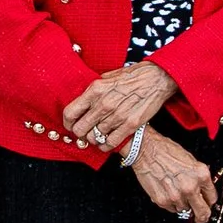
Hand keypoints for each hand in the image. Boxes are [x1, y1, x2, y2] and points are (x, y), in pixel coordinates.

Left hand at [63, 61, 177, 151]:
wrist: (155, 78)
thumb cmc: (131, 77)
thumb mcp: (106, 77)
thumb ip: (93, 92)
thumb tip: (81, 104)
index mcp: (95, 90)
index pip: (70, 112)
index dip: (67, 123)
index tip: (70, 125)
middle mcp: (104, 104)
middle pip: (80, 129)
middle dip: (80, 133)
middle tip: (84, 132)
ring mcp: (117, 116)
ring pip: (94, 138)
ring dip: (94, 139)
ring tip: (98, 135)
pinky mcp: (130, 125)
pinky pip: (110, 143)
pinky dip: (105, 146)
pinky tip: (106, 142)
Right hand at [129, 130, 216, 222]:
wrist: (146, 150)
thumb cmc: (166, 151)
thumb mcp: (190, 160)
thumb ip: (198, 177)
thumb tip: (203, 190)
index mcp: (201, 175)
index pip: (212, 198)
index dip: (209, 201)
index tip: (207, 203)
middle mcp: (190, 187)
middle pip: (203, 212)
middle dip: (203, 216)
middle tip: (201, 217)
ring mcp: (177, 195)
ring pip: (185, 210)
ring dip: (183, 204)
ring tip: (175, 191)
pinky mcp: (163, 201)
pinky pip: (172, 209)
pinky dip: (171, 204)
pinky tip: (167, 191)